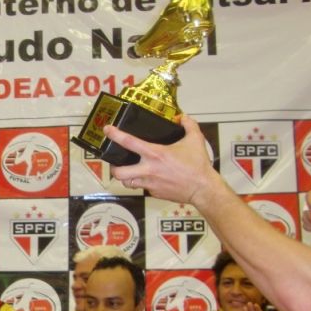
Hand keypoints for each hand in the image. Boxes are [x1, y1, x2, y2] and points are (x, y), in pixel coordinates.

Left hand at [104, 115, 219, 205]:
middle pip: (119, 173)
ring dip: (126, 178)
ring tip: (130, 172)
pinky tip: (150, 178)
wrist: (203, 188)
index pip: (129, 142)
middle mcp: (149, 170)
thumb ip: (188, 124)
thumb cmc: (198, 166)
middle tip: (117, 164)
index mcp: (155, 154)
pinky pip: (143, 188)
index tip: (107, 130)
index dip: (115, 135)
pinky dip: (143, 183)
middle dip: (114, 169)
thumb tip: (182, 117)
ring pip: (128, 183)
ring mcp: (150, 184)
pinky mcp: (154, 193)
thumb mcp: (195, 139)